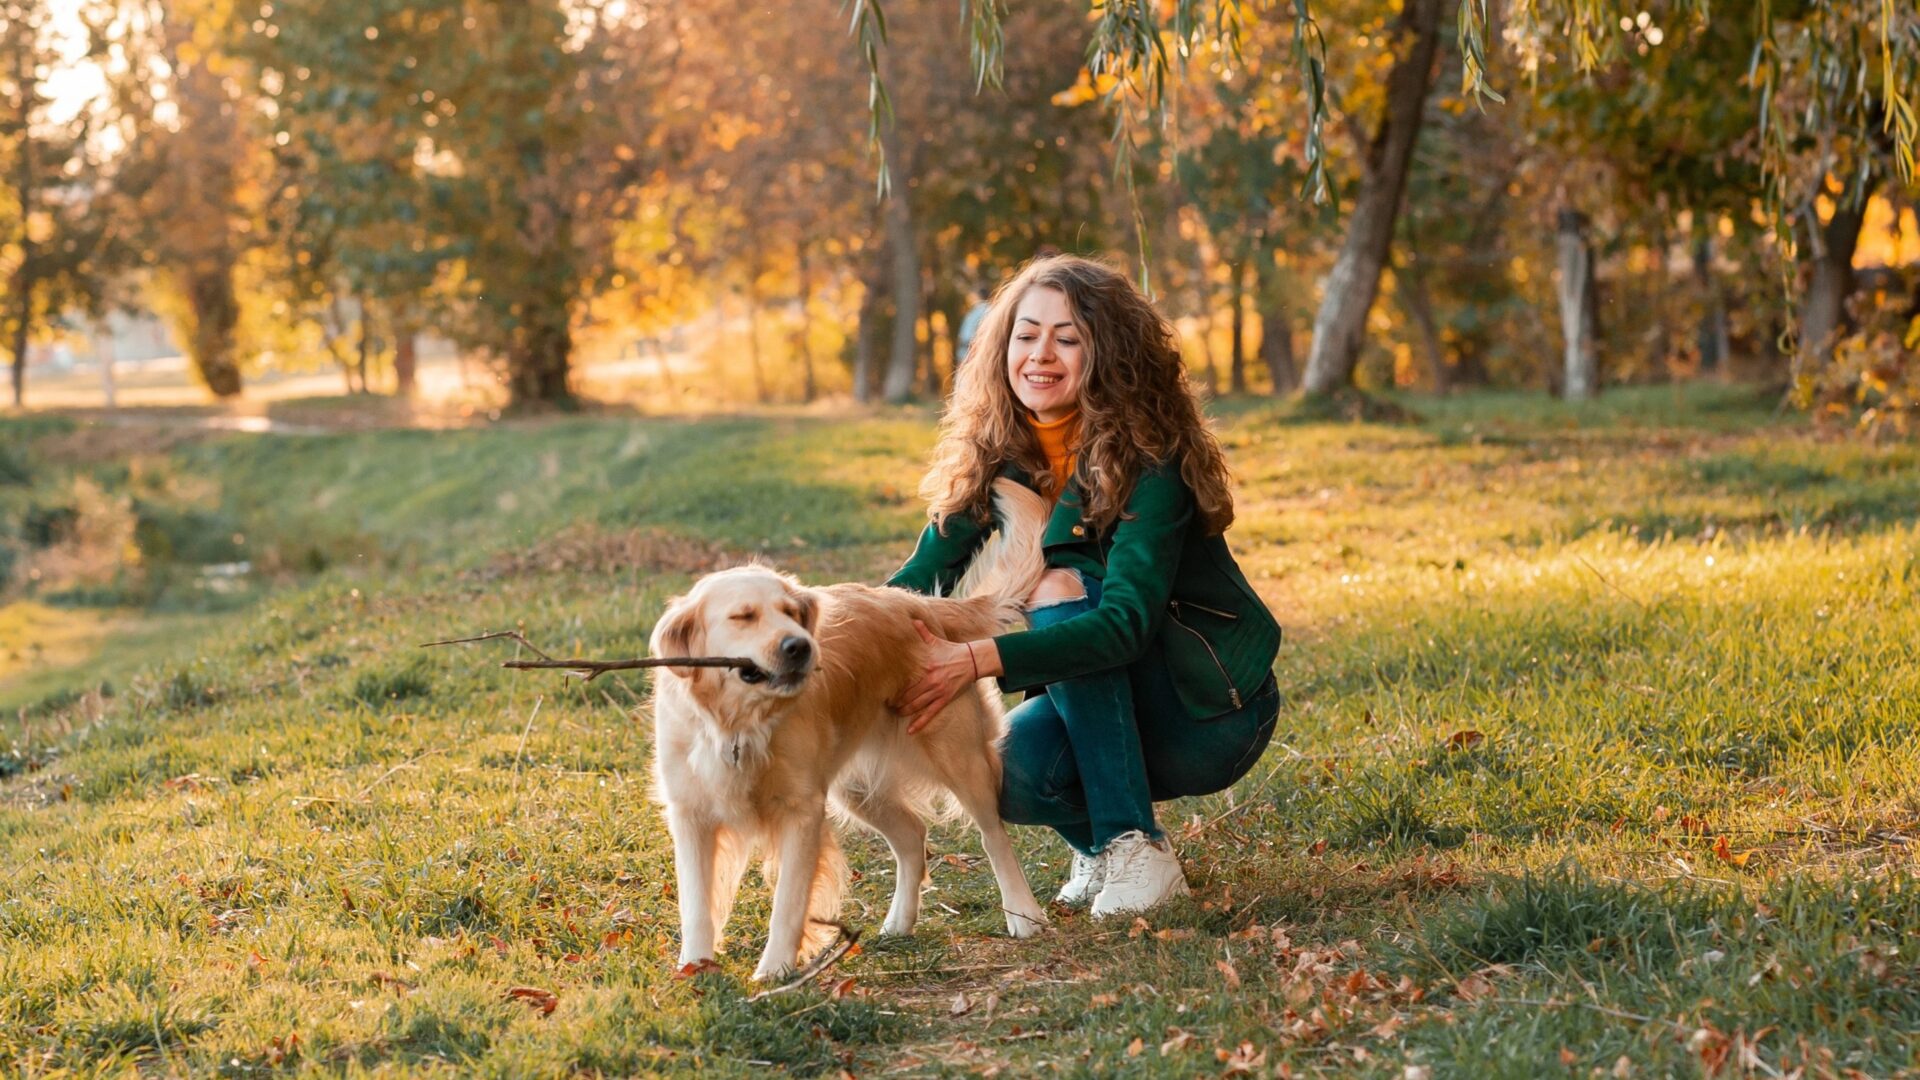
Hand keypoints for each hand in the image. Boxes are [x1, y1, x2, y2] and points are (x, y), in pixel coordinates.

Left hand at [891, 620, 979, 734]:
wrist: (972, 660)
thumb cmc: (952, 650)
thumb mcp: (936, 640)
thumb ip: (922, 632)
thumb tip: (912, 619)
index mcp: (925, 667)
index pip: (904, 680)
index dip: (893, 687)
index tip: (883, 690)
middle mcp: (930, 680)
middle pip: (907, 696)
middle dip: (895, 702)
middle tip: (887, 704)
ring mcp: (938, 691)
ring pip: (916, 706)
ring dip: (903, 711)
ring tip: (895, 713)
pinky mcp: (945, 699)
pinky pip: (930, 714)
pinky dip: (919, 723)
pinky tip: (910, 731)